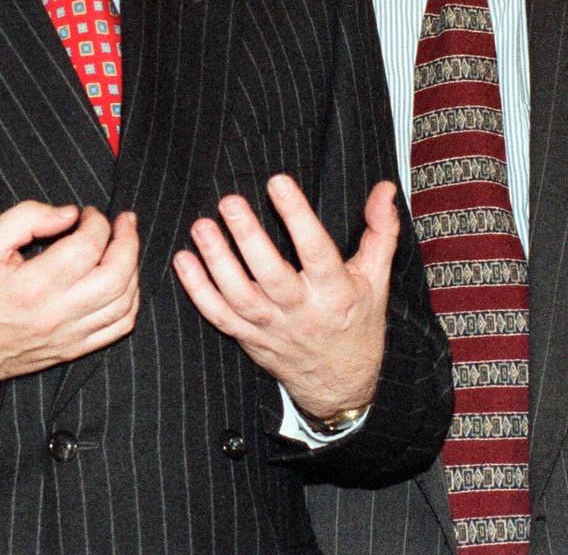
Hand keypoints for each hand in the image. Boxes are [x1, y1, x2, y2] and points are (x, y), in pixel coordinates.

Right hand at [0, 201, 139, 406]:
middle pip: (116, 275)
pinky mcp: (73, 349)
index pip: (87, 248)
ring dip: (133, 268)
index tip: (87, 213)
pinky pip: (118, 328)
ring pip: (124, 303)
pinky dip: (130, 301)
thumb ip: (27, 218)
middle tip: (123, 221)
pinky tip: (124, 281)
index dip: (97, 222)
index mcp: (32, 286)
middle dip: (128, 241)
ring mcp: (68, 336)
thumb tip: (68, 214)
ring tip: (125, 245)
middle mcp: (56, 314)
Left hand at [173, 174, 399, 423]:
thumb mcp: (376, 278)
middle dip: (248, 238)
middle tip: (230, 202)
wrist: (342, 385)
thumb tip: (384, 189)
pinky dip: (197, 291)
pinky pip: (219, 316)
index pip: (316, 251)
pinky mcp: (249, 340)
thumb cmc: (357, 322)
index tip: (278, 183)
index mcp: (336, 293)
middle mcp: (302, 312)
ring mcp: (272, 329)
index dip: (298, 217)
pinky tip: (183, 261)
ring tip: (201, 226)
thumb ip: (380, 230)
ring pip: (240, 297)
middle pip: (271, 275)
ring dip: (216, 261)